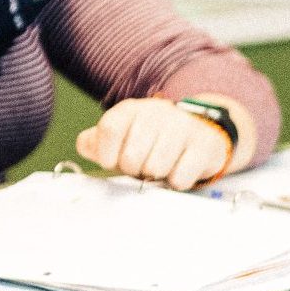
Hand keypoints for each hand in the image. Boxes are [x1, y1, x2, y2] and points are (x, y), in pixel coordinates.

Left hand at [76, 98, 235, 189]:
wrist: (201, 131)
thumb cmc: (153, 137)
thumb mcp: (122, 133)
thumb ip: (95, 142)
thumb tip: (85, 146)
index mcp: (130, 109)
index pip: (109, 129)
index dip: (106, 153)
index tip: (111, 162)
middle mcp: (156, 113)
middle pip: (131, 157)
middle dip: (133, 170)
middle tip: (142, 165)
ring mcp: (182, 128)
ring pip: (155, 169)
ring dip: (155, 175)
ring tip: (160, 166)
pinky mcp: (204, 147)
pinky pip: (180, 177)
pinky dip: (176, 181)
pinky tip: (179, 169)